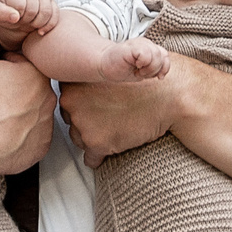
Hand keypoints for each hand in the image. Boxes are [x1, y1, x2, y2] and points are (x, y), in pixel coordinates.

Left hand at [0, 0, 62, 40]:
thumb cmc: (4, 13)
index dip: (17, 16)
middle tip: (21, 22)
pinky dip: (49, 26)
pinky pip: (56, 15)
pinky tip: (40, 31)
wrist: (14, 14)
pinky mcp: (52, 3)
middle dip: (26, 21)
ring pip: (47, 12)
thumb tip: (15, 17)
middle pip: (34, 10)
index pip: (20, 5)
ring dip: (38, 24)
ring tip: (29, 25)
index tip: (13, 18)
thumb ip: (2, 14)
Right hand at [0, 39, 57, 183]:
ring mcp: (47, 125)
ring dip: (19, 112)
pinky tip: (3, 134)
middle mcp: (48, 99)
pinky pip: (33, 136)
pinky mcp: (41, 147)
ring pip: (33, 112)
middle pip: (29, 88)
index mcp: (36, 74)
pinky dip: (21, 134)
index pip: (20, 63)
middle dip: (13, 89)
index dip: (2, 67)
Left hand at [60, 58, 188, 168]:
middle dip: (86, 120)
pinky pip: (91, 158)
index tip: (95, 103)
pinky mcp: (97, 144)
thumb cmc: (142, 82)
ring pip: (80, 139)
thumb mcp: (106, 72)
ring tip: (115, 127)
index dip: (82, 102)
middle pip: (71, 120)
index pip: (66, 100)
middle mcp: (71, 104)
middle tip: (107, 115)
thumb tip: (73, 92)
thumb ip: (85, 82)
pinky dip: (100, 156)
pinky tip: (114, 143)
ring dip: (94, 137)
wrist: (166, 96)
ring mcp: (83, 125)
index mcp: (71, 83)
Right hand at [108, 38, 168, 81]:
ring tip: (137, 70)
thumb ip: (155, 68)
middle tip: (141, 73)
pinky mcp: (131, 46)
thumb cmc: (121, 68)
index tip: (156, 77)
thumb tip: (162, 74)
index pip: (165, 56)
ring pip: (156, 55)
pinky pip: (146, 54)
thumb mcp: (143, 71)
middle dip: (154, 70)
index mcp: (150, 48)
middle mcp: (146, 43)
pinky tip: (134, 65)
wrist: (103, 65)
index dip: (164, 68)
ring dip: (148, 68)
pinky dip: (142, 63)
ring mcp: (138, 43)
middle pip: (162, 56)